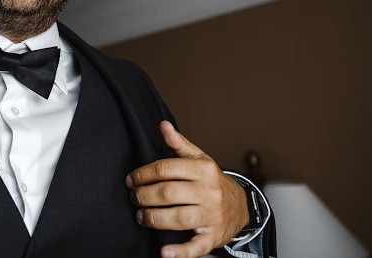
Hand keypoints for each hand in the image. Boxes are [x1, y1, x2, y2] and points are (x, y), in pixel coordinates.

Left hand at [126, 121, 248, 257]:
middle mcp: (209, 192)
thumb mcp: (200, 159)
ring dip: (153, 218)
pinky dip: (180, 252)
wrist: (241, 207)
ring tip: (141, 216)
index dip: (143, 174)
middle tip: (134, 198)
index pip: (166, 169)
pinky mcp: (212, 237)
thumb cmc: (212, 182)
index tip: (131, 179)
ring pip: (177, 218)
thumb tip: (163, 125)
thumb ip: (180, 144)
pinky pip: (195, 247)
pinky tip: (164, 253)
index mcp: (204, 170)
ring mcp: (211, 216)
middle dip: (144, 196)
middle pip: (168, 193)